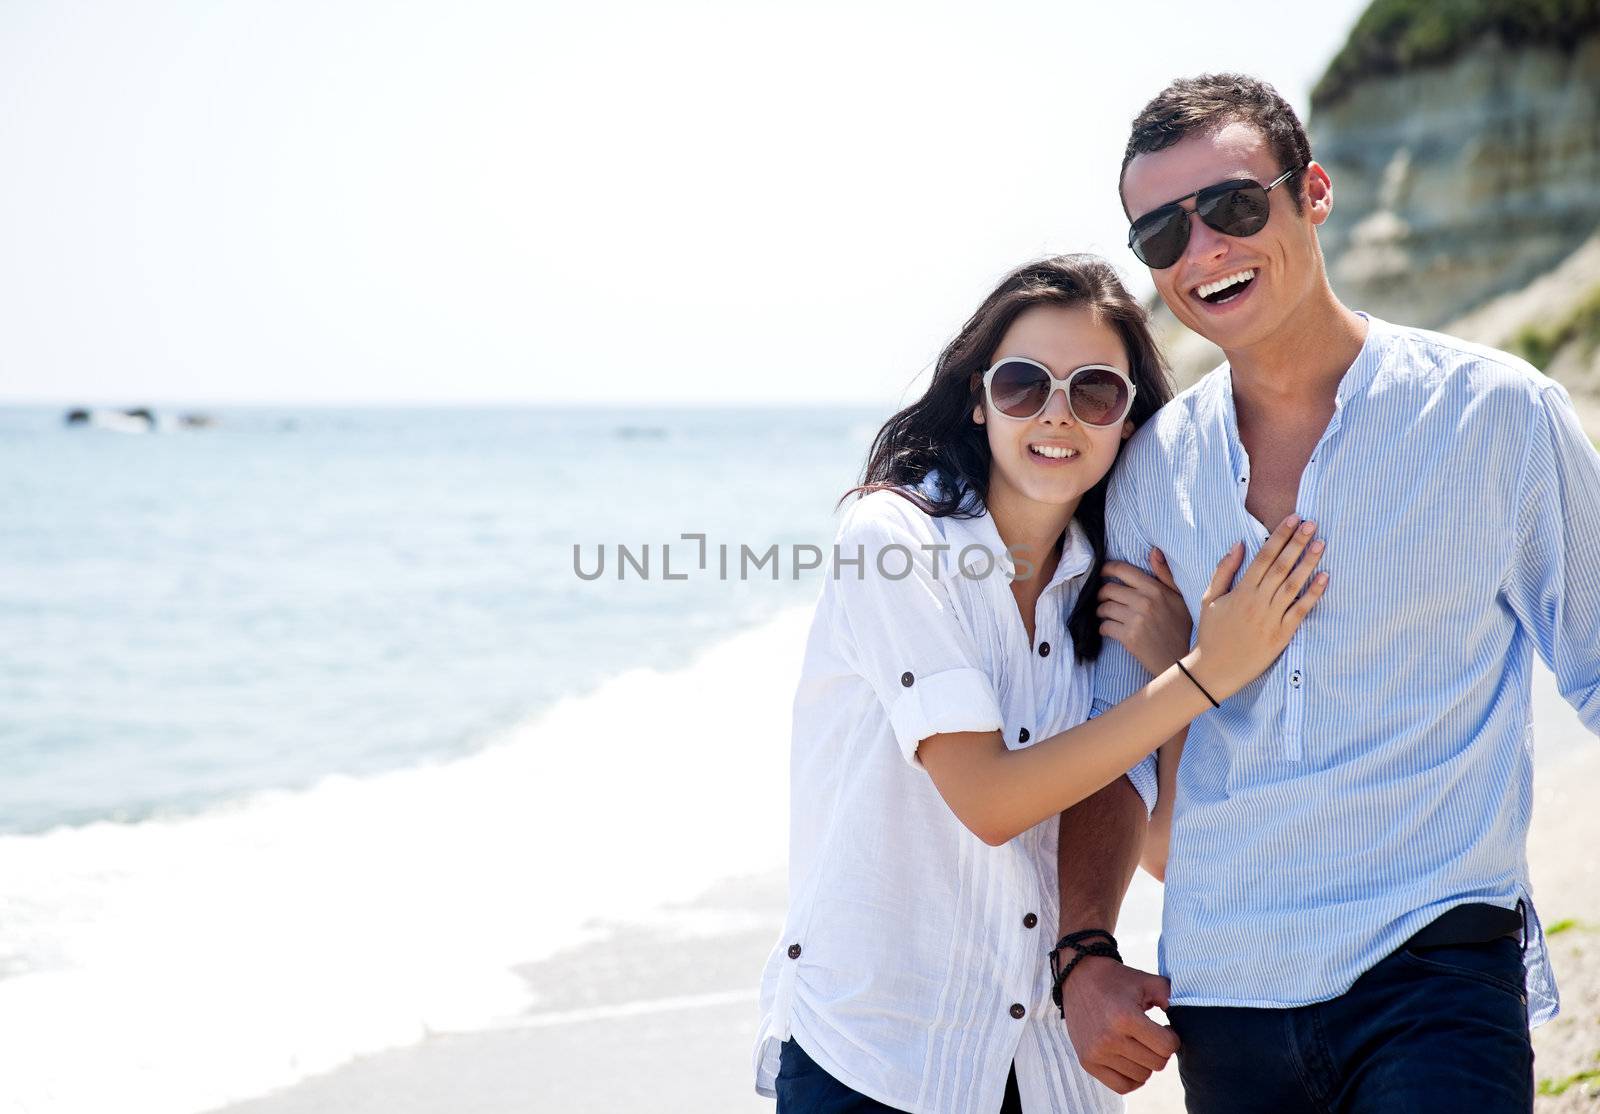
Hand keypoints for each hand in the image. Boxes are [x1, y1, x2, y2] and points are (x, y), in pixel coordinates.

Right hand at [1059, 955, 1178, 1093]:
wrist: (1079, 977)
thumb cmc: (1117, 979)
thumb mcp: (1147, 981)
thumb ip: (1172, 997)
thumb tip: (1188, 1017)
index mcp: (1125, 1017)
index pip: (1167, 1047)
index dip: (1172, 1037)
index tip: (1165, 1028)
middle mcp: (1109, 1038)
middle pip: (1157, 1064)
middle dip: (1160, 1050)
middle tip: (1151, 1035)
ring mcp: (1096, 1053)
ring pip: (1142, 1076)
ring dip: (1146, 1062)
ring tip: (1138, 1043)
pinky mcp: (1088, 1062)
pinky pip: (1122, 1086)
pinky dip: (1132, 1077)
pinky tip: (1131, 1059)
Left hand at [1098, 548, 1191, 675]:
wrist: (1179, 659)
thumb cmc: (1180, 628)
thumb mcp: (1179, 598)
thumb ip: (1165, 574)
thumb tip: (1154, 551)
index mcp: (1155, 589)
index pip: (1122, 570)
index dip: (1106, 569)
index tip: (1101, 572)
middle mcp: (1144, 602)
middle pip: (1108, 589)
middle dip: (1101, 594)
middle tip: (1103, 599)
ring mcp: (1136, 620)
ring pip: (1104, 608)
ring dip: (1101, 611)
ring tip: (1106, 615)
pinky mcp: (1129, 637)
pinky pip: (1105, 626)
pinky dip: (1104, 628)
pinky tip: (1110, 629)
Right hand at [1185, 514, 1327, 699]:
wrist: (1215, 669)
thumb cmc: (1211, 632)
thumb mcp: (1209, 598)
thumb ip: (1223, 571)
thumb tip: (1239, 544)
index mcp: (1240, 591)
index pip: (1263, 557)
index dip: (1279, 536)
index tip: (1293, 519)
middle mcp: (1257, 602)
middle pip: (1281, 566)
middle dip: (1297, 542)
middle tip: (1312, 524)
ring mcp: (1271, 618)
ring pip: (1293, 585)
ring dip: (1308, 563)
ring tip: (1321, 544)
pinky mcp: (1282, 634)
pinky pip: (1301, 610)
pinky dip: (1314, 594)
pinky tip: (1325, 577)